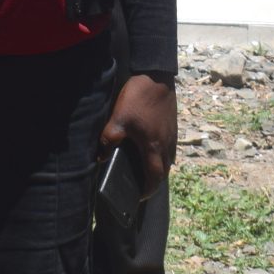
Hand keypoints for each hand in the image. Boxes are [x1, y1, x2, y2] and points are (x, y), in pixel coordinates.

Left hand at [98, 73, 177, 189]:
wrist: (157, 76)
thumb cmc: (138, 98)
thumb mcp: (118, 119)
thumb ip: (109, 139)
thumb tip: (101, 157)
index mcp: (153, 146)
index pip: (154, 177)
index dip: (148, 190)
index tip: (139, 197)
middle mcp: (166, 144)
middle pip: (164, 171)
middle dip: (154, 182)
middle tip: (142, 185)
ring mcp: (172, 134)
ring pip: (169, 159)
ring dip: (160, 168)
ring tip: (147, 169)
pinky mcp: (173, 125)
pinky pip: (170, 147)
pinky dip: (163, 155)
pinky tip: (153, 149)